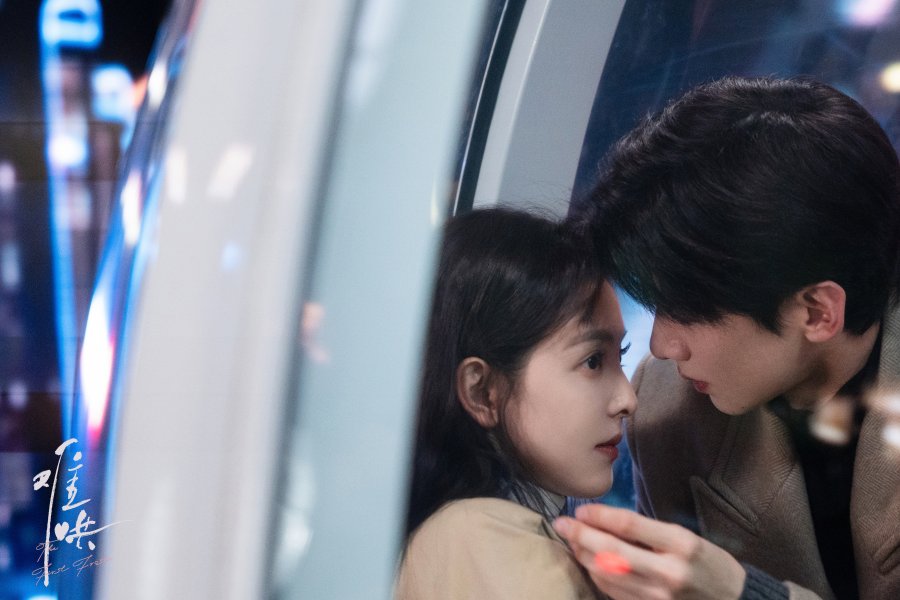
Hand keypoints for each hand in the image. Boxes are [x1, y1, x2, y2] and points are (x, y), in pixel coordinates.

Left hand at [553, 504, 745, 599]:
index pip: (629, 524)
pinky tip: (589, 563)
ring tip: (573, 541)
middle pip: (611, 552)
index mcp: (681, 544)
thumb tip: (603, 520)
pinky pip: (614, 593)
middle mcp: (669, 571)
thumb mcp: (685, 537)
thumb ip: (647, 531)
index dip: (599, 515)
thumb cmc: (706, 563)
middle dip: (581, 536)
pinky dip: (597, 576)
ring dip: (583, 556)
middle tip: (561, 523)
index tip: (581, 509)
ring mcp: (659, 597)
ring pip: (607, 575)